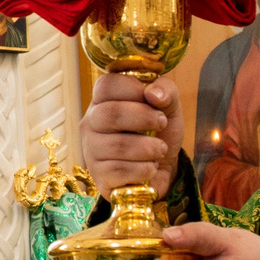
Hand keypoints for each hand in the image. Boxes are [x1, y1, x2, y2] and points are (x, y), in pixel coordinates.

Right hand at [80, 73, 181, 198]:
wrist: (162, 167)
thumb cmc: (159, 131)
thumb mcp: (169, 106)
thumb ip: (165, 90)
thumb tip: (153, 94)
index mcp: (103, 100)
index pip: (106, 85)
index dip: (133, 89)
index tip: (154, 100)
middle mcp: (91, 122)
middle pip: (110, 114)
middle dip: (144, 118)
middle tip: (162, 123)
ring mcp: (91, 149)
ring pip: (118, 145)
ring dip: (149, 148)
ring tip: (161, 149)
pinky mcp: (98, 174)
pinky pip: (120, 170)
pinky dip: (143, 169)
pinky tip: (150, 168)